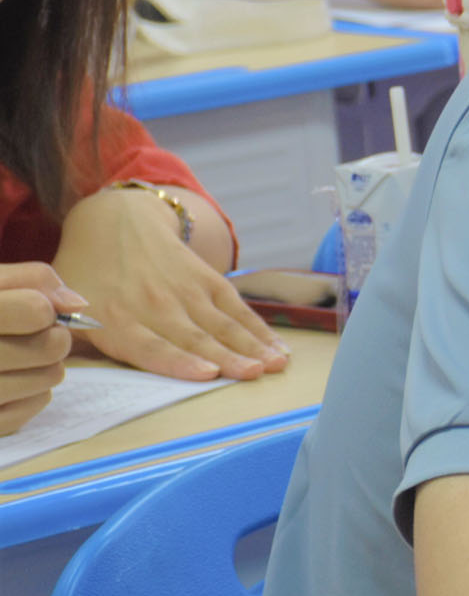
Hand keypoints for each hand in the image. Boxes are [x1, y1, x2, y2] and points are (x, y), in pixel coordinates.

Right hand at [0, 262, 79, 435]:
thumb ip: (33, 279)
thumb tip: (77, 305)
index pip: (36, 310)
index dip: (44, 306)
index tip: (31, 309)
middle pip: (53, 345)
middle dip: (52, 334)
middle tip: (29, 333)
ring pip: (53, 375)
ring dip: (45, 361)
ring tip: (17, 354)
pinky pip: (41, 400)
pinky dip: (34, 387)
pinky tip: (9, 377)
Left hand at [51, 187, 289, 381]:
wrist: (116, 221)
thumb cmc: (90, 273)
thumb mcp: (69, 300)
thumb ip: (75, 330)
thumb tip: (64, 352)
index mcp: (116, 317)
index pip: (151, 345)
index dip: (179, 360)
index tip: (206, 373)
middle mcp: (154, 305)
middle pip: (195, 336)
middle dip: (228, 356)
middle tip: (254, 373)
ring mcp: (184, 291)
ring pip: (222, 323)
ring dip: (252, 345)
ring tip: (275, 364)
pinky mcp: (206, 279)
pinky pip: (235, 307)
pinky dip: (257, 328)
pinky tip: (277, 347)